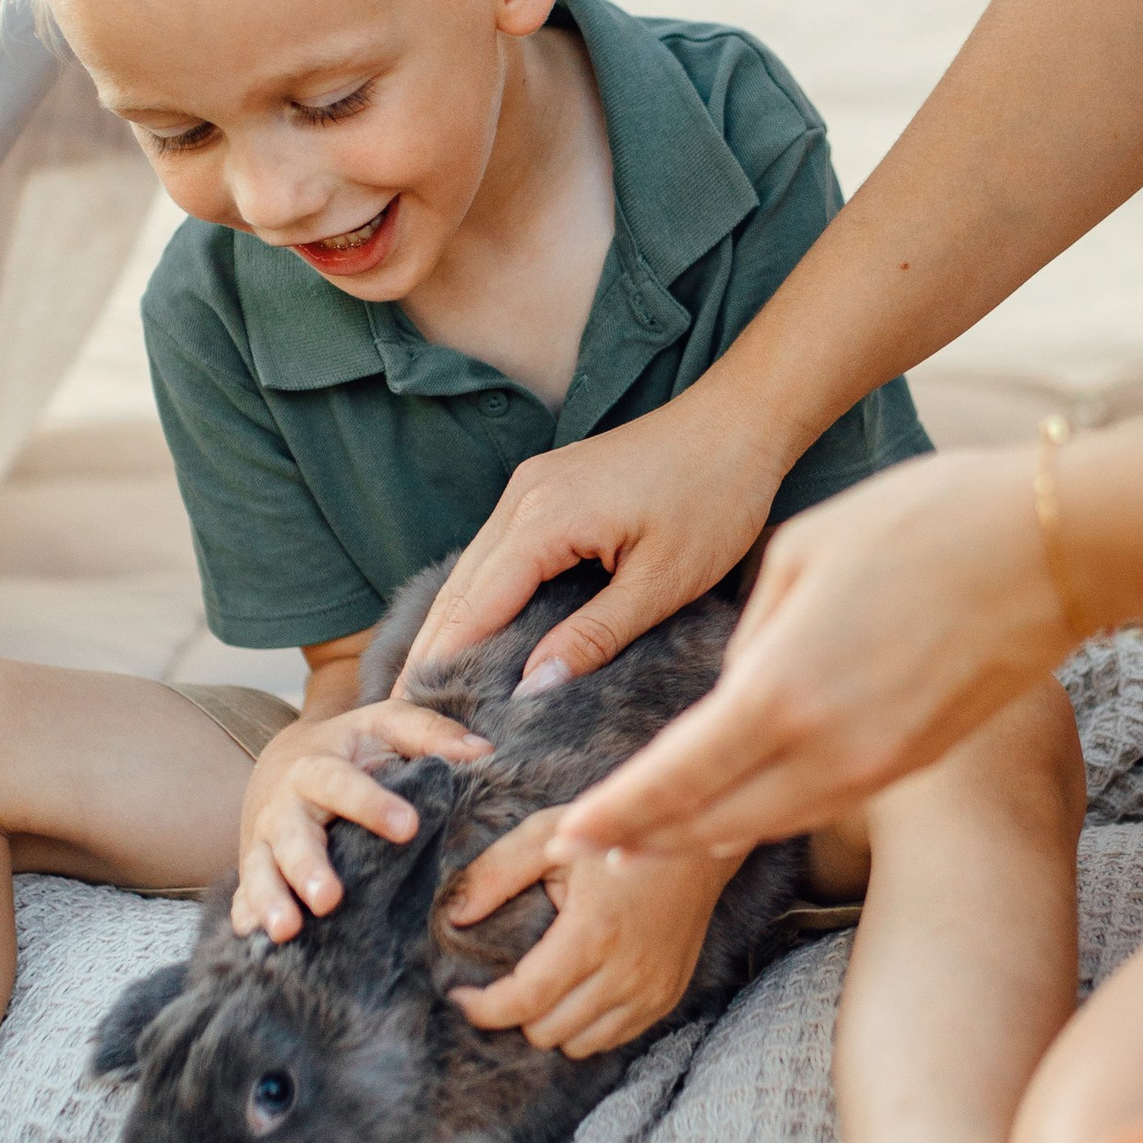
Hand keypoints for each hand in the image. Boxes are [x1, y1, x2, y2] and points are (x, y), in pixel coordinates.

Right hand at [233, 701, 489, 940]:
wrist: (283, 761)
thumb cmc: (350, 748)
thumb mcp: (385, 726)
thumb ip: (430, 732)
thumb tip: (483, 752)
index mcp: (317, 768)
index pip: (342, 785)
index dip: (372, 805)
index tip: (409, 827)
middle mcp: (284, 807)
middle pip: (292, 837)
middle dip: (308, 868)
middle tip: (329, 899)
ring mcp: (263, 843)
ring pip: (260, 872)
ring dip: (271, 901)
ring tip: (286, 930)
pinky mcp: (254, 872)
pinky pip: (242, 899)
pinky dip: (245, 918)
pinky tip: (254, 941)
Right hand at [407, 384, 786, 690]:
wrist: (737, 422)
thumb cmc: (714, 498)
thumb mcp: (661, 582)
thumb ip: (593, 637)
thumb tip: (530, 690)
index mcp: (544, 519)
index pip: (474, 608)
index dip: (444, 667)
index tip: (418, 720)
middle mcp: (521, 498)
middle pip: (458, 590)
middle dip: (431, 654)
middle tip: (405, 718)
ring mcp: (528, 487)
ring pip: (471, 570)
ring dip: (450, 627)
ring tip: (429, 690)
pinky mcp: (544, 487)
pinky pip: (495, 552)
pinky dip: (478, 598)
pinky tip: (474, 636)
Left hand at [441, 810, 736, 1058]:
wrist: (699, 844)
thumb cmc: (618, 836)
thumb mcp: (552, 836)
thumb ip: (496, 872)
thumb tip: (454, 915)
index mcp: (593, 932)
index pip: (527, 999)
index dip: (484, 1008)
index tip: (459, 994)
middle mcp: (626, 972)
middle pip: (546, 1030)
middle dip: (514, 1012)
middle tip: (502, 982)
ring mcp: (651, 991)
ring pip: (578, 1044)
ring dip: (550, 1022)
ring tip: (541, 987)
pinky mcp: (667, 998)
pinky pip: (612, 1039)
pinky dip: (584, 1026)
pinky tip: (575, 992)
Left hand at [551, 451, 1072, 863]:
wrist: (1051, 550)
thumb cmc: (922, 524)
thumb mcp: (800, 555)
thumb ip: (749, 637)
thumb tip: (730, 689)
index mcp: (782, 692)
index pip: (673, 779)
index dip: (615, 814)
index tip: (568, 832)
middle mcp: (825, 750)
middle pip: (709, 822)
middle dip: (643, 839)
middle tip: (588, 848)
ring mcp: (874, 766)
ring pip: (763, 824)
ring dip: (699, 835)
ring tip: (646, 839)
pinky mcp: (911, 763)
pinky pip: (813, 805)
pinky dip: (760, 815)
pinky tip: (732, 810)